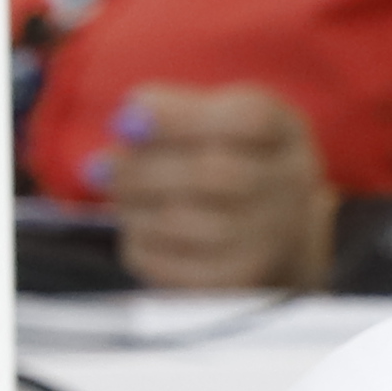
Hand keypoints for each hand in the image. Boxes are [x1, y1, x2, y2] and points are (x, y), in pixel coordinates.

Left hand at [104, 83, 332, 289]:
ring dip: (134, 205)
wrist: (277, 234)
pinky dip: (139, 240)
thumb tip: (130, 114)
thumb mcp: (219, 119)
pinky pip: (167, 261)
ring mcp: (269, 239)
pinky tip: (141, 226)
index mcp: (284, 135)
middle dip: (143, 168)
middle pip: (212, 174)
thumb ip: (176, 109)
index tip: (130, 112)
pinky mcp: (237, 281)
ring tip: (121, 194)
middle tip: (102, 166)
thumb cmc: (233, 160)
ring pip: (182, 222)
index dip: (181, 117)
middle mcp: (289, 186)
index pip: (249, 119)